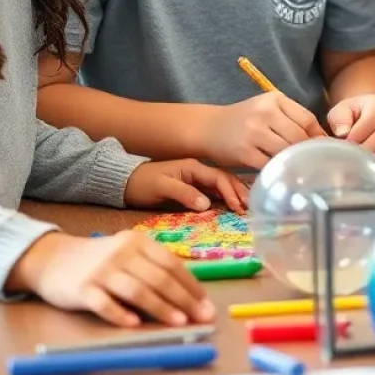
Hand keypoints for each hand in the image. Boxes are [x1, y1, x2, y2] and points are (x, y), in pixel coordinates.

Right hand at [6, 231, 216, 327]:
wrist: (53, 259)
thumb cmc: (101, 260)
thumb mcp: (128, 254)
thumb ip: (152, 268)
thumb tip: (187, 294)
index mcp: (139, 242)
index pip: (171, 263)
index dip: (191, 284)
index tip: (205, 302)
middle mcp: (122, 253)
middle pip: (159, 277)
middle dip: (184, 299)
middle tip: (201, 316)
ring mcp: (102, 270)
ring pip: (137, 290)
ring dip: (161, 307)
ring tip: (179, 322)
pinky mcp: (82, 289)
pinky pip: (105, 303)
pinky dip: (121, 314)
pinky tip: (135, 324)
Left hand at [124, 160, 248, 213]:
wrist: (124, 182)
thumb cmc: (142, 183)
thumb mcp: (162, 187)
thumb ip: (184, 194)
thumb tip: (207, 205)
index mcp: (193, 168)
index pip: (218, 178)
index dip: (230, 191)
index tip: (238, 206)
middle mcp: (197, 172)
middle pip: (224, 180)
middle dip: (238, 192)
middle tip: (249, 207)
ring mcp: (195, 180)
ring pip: (221, 186)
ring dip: (234, 195)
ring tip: (245, 207)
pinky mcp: (191, 189)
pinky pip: (212, 193)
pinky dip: (224, 199)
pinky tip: (231, 206)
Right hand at [202, 92, 327, 168]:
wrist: (208, 128)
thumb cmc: (244, 119)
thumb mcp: (267, 109)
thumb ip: (292, 118)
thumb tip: (322, 139)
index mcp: (275, 99)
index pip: (307, 118)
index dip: (318, 136)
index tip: (325, 148)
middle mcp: (265, 112)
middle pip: (298, 136)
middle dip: (308, 151)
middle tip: (314, 163)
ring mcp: (254, 132)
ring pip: (285, 150)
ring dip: (294, 161)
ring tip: (301, 169)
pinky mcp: (244, 152)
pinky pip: (269, 164)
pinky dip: (277, 170)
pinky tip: (281, 173)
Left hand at [327, 95, 374, 161]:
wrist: (360, 119)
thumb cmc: (348, 116)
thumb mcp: (339, 112)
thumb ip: (339, 119)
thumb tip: (343, 133)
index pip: (370, 121)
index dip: (356, 136)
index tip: (344, 144)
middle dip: (365, 149)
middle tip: (351, 156)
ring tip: (361, 161)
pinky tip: (372, 163)